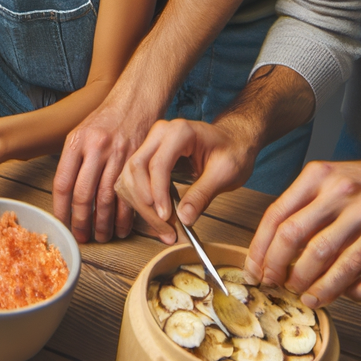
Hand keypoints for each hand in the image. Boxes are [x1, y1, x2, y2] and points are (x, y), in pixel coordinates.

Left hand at [53, 95, 158, 242]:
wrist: (135, 103)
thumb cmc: (105, 120)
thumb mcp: (80, 132)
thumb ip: (72, 160)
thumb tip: (65, 194)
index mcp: (76, 142)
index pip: (63, 183)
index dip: (60, 208)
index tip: (61, 222)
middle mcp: (95, 149)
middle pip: (84, 194)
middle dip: (81, 221)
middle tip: (81, 236)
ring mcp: (117, 155)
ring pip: (107, 199)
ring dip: (103, 223)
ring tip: (101, 236)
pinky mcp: (137, 162)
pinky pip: (129, 195)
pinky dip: (125, 215)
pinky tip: (122, 226)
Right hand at [116, 118, 260, 239]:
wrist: (233, 141)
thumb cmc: (232, 150)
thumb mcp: (225, 173)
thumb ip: (202, 194)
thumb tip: (185, 218)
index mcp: (179, 131)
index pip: (157, 164)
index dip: (159, 194)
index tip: (167, 217)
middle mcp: (159, 134)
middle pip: (136, 169)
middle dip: (146, 203)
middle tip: (165, 228)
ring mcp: (150, 144)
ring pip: (128, 176)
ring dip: (140, 205)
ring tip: (162, 227)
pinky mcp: (147, 157)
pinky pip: (132, 180)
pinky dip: (139, 201)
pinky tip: (155, 217)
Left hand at [243, 159, 360, 308]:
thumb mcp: (327, 178)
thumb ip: (299, 206)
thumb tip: (268, 250)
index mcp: (320, 177)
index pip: (278, 217)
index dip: (261, 250)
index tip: (255, 271)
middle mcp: (346, 194)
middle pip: (301, 241)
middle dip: (283, 271)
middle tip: (279, 286)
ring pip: (337, 265)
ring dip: (318, 289)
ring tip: (308, 298)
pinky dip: (359, 294)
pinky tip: (348, 295)